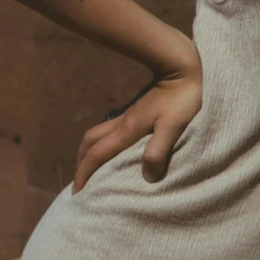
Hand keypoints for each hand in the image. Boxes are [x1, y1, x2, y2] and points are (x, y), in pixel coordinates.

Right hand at [72, 54, 203, 191]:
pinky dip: (101, 142)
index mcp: (127, 130)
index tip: (77, 192)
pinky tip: (110, 148)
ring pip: (96, 134)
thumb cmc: (182, 98)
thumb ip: (159, 150)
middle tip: (79, 182)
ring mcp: (126, 115)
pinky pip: (108, 129)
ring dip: (88, 151)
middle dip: (80, 163)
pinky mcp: (134, 111)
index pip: (97, 154)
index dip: (85, 173)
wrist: (181, 68)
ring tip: (88, 167)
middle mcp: (121, 123)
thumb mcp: (173, 127)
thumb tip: (146, 176)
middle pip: (89, 142)